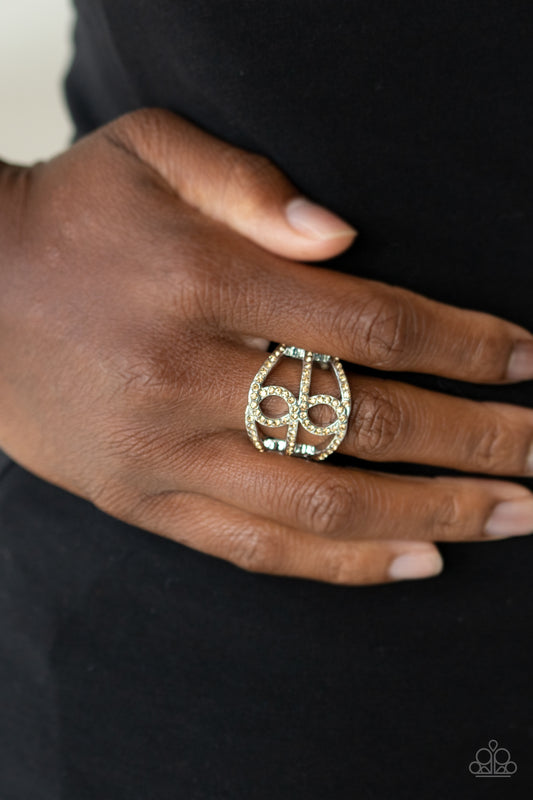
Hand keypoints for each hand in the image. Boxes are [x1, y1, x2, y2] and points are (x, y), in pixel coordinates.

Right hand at [2, 108, 532, 585]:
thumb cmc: (74, 216)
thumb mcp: (149, 152)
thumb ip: (250, 184)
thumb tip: (346, 238)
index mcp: (203, 280)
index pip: (372, 324)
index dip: (466, 346)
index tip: (527, 361)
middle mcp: (189, 375)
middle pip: (367, 421)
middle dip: (477, 440)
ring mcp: (165, 451)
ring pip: (324, 502)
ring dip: (434, 515)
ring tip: (512, 519)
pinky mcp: (143, 502)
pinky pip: (258, 549)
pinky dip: (346, 563)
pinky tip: (420, 562)